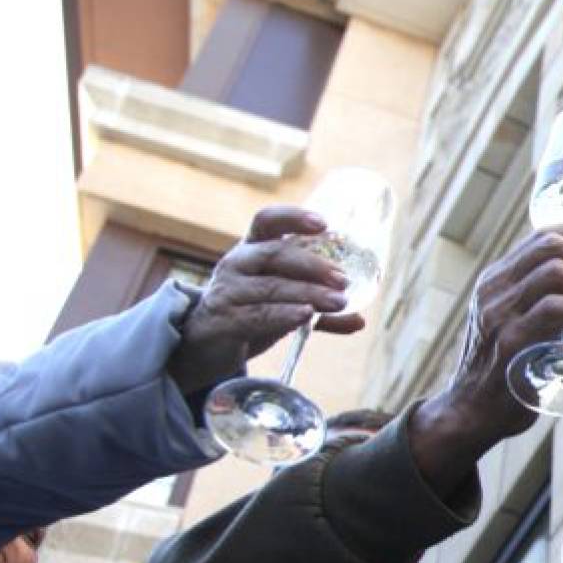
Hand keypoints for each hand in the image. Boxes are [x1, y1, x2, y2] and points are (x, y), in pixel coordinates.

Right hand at [166, 206, 359, 393]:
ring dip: (308, 293)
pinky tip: (306, 315)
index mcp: (252, 250)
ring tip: (339, 302)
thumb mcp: (282, 304)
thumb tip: (360, 320)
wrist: (202, 345)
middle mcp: (237, 264)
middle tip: (343, 279)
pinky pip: (257, 314)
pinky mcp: (223, 319)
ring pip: (271, 286)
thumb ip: (318, 308)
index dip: (294, 217)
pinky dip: (284, 314)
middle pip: (274, 253)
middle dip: (313, 265)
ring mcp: (227, 291)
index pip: (267, 221)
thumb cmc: (246, 312)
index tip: (325, 224)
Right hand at [410, 226, 562, 491]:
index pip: (544, 236)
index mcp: (496, 279)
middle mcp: (494, 289)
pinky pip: (555, 308)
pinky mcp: (511, 342)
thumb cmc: (505, 367)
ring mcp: (499, 314)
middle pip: (553, 246)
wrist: (471, 412)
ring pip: (557, 272)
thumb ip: (541, 299)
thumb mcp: (516, 321)